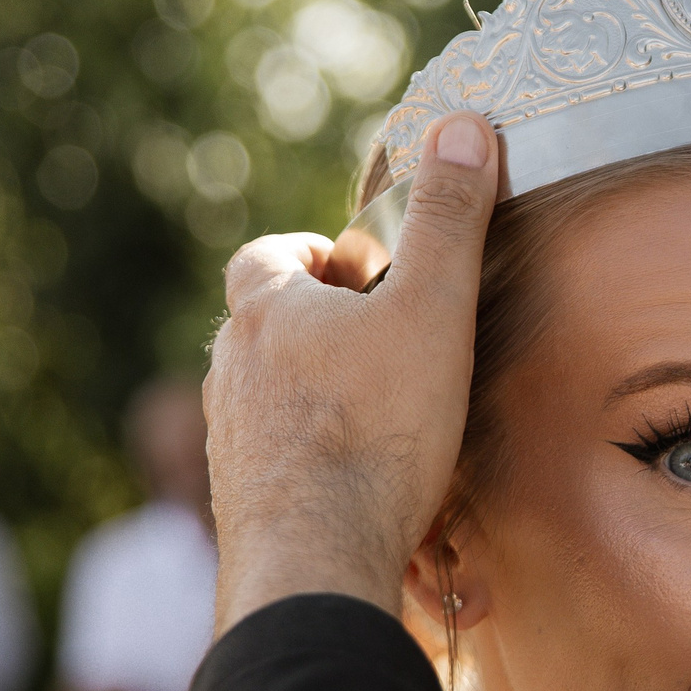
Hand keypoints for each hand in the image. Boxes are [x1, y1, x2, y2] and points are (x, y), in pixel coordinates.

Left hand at [203, 112, 498, 631]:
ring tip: (384, 417)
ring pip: (268, 400)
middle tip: (388, 345)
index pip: (263, 258)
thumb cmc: (374, 433)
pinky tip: (366, 486)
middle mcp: (230, 374)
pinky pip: (278, 464)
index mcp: (264, 314)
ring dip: (316, 397)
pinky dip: (315, 461)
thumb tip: (461, 125)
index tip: (361, 274)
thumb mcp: (431, 310)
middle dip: (321, 330)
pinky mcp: (241, 506)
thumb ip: (447, 221)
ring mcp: (229, 444)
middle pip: (267, 330)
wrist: (315, 565)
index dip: (311, 256)